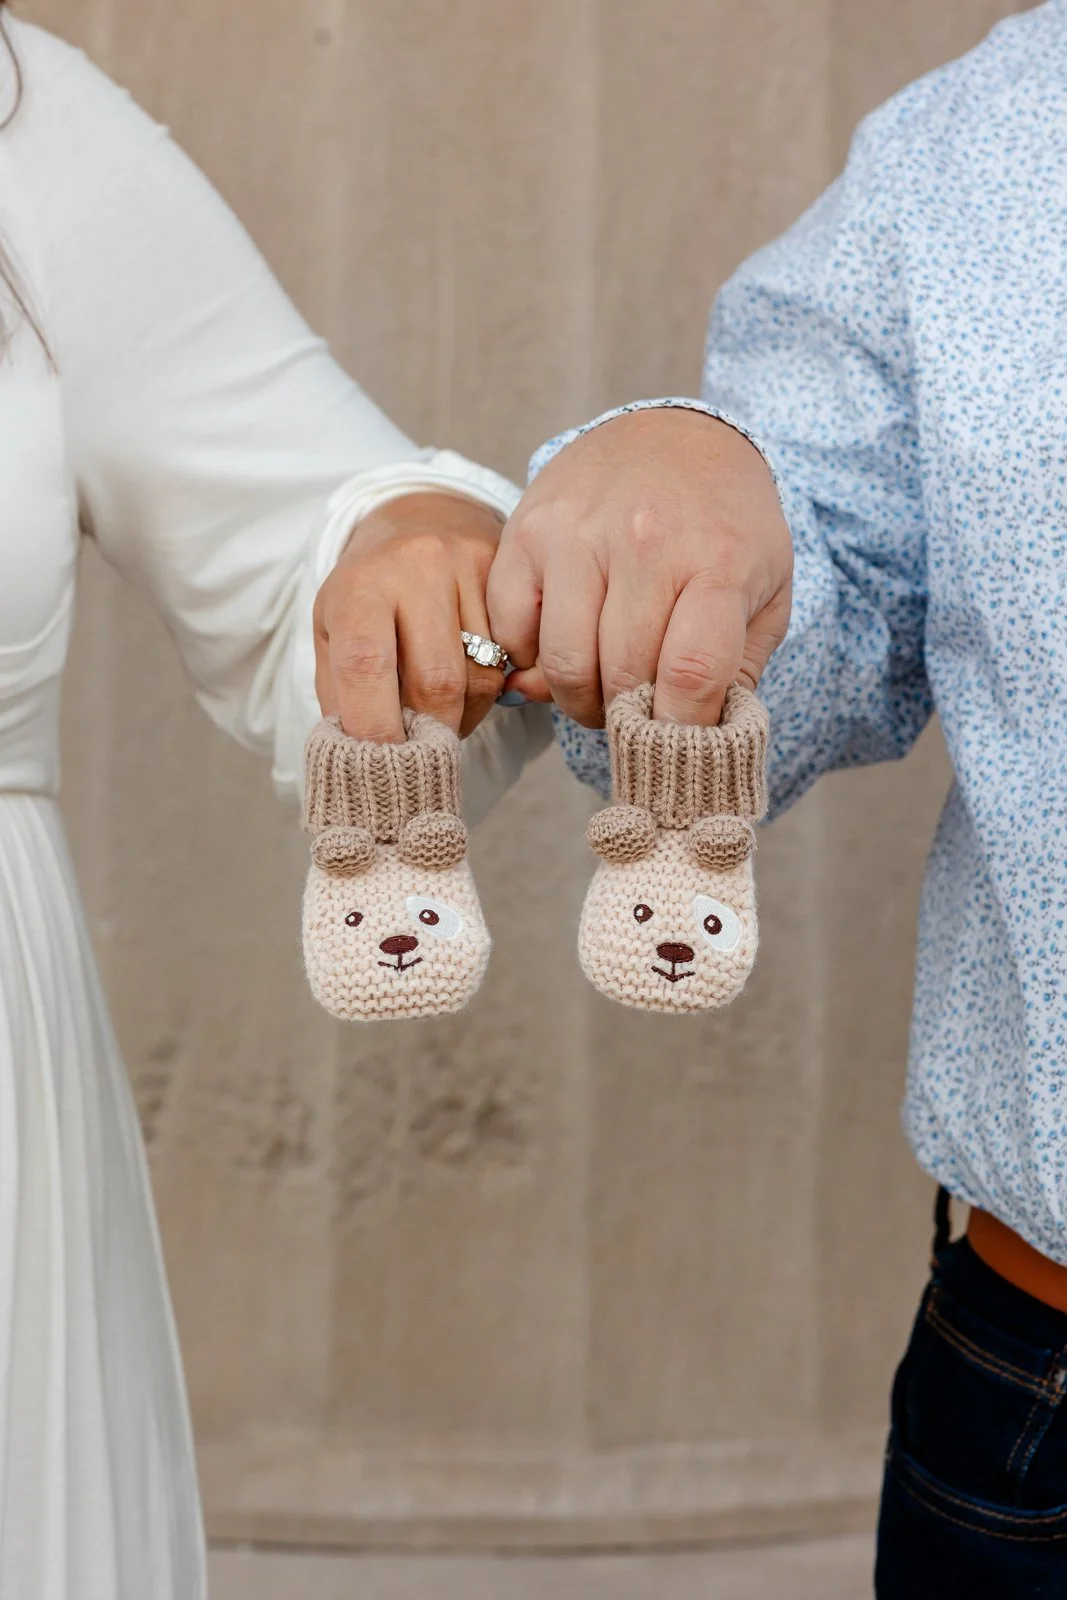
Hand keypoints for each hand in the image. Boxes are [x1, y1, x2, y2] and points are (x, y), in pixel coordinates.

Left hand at [314, 491, 505, 741]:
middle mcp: (415, 567)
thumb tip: (358, 758)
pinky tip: (471, 680)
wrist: (421, 516)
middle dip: (430, 731)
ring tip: (444, 713)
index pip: (367, 666)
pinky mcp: (507, 571)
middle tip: (420, 746)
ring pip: (482, 676)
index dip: (376, 728)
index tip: (380, 766)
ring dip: (464, 716)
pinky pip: (511, 656)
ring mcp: (467, 565)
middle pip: (437, 680)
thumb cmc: (368, 589)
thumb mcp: (334, 632)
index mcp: (359, 586)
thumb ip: (341, 695)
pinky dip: (492, 687)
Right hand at [487, 408, 791, 726]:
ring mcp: (578, 533)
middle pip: (621, 676)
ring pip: (563, 662)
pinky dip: (531, 658)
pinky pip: (511, 630)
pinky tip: (562, 644)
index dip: (680, 729)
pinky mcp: (526, 530)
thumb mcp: (766, 589)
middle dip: (630, 718)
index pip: (690, 673)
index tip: (678, 744)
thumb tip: (688, 738)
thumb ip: (737, 670)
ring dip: (580, 698)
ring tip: (600, 690)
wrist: (675, 435)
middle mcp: (645, 541)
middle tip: (639, 714)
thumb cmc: (725, 525)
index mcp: (718, 560)